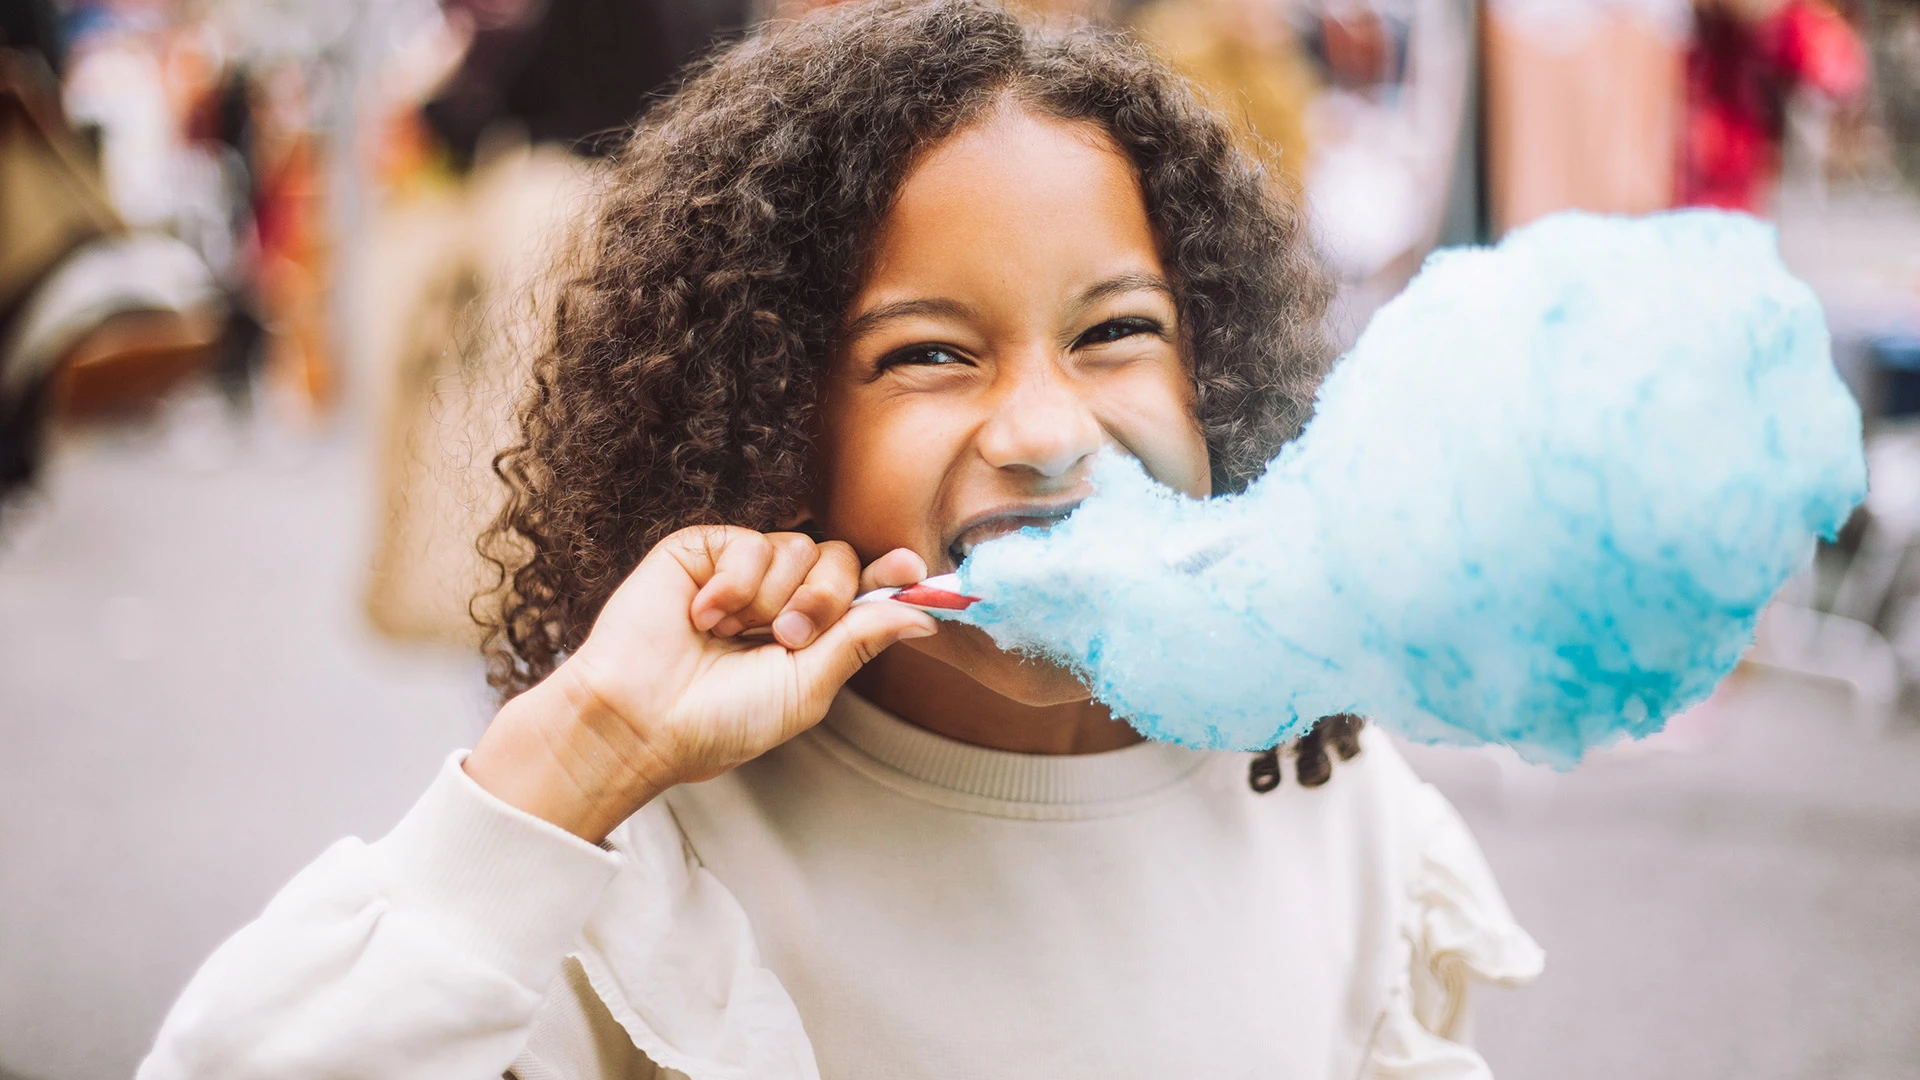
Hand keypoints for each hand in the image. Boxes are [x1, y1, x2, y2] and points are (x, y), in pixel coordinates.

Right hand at [466, 527, 936, 841]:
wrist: (643, 717)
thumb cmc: (719, 720)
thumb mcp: (808, 687)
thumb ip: (861, 640)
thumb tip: (926, 616)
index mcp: (809, 633)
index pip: (863, 588)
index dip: (891, 574)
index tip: (912, 569)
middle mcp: (779, 596)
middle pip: (839, 559)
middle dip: (824, 600)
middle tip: (787, 639)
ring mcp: (742, 572)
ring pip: (799, 546)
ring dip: (773, 599)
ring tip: (731, 635)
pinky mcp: (703, 550)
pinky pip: (751, 542)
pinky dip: (734, 586)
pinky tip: (703, 617)